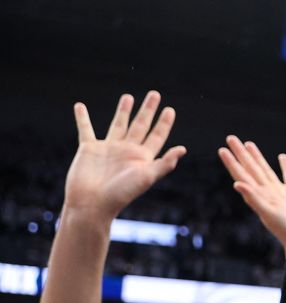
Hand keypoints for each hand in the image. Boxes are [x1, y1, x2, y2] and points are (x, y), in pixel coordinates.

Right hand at [64, 91, 185, 219]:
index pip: (157, 136)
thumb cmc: (121, 194)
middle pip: (140, 126)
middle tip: (155, 94)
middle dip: (148, 110)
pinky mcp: (89, 149)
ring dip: (123, 110)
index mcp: (143, 158)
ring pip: (118, 124)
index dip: (164, 123)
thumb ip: (164, 164)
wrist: (93, 204)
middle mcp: (127, 151)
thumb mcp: (146, 178)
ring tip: (128, 96)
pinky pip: (86, 129)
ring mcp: (108, 149)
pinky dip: (82, 118)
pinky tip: (80, 106)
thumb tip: (183, 149)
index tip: (170, 109)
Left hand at [218, 136, 285, 269]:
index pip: (242, 175)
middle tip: (231, 138)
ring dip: (257, 157)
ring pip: (266, 170)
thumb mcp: (270, 215)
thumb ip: (255, 199)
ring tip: (249, 144)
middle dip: (241, 154)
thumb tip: (237, 184)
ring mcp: (281, 192)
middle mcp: (268, 192)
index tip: (222, 149)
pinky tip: (282, 157)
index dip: (232, 163)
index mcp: (259, 197)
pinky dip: (285, 166)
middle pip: (251, 169)